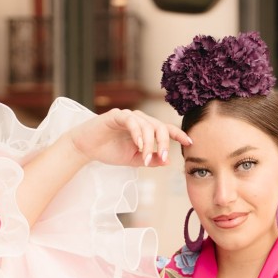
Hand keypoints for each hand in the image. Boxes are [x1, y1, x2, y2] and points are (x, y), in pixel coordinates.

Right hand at [69, 108, 192, 168]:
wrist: (87, 148)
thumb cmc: (110, 151)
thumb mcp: (134, 160)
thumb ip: (151, 160)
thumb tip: (168, 162)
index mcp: (146, 130)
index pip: (166, 130)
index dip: (178, 134)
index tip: (190, 142)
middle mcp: (140, 120)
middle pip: (160, 127)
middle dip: (164, 143)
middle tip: (162, 157)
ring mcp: (128, 116)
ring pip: (147, 126)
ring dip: (149, 143)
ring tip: (145, 158)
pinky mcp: (117, 115)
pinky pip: (132, 122)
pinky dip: (138, 134)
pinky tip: (139, 146)